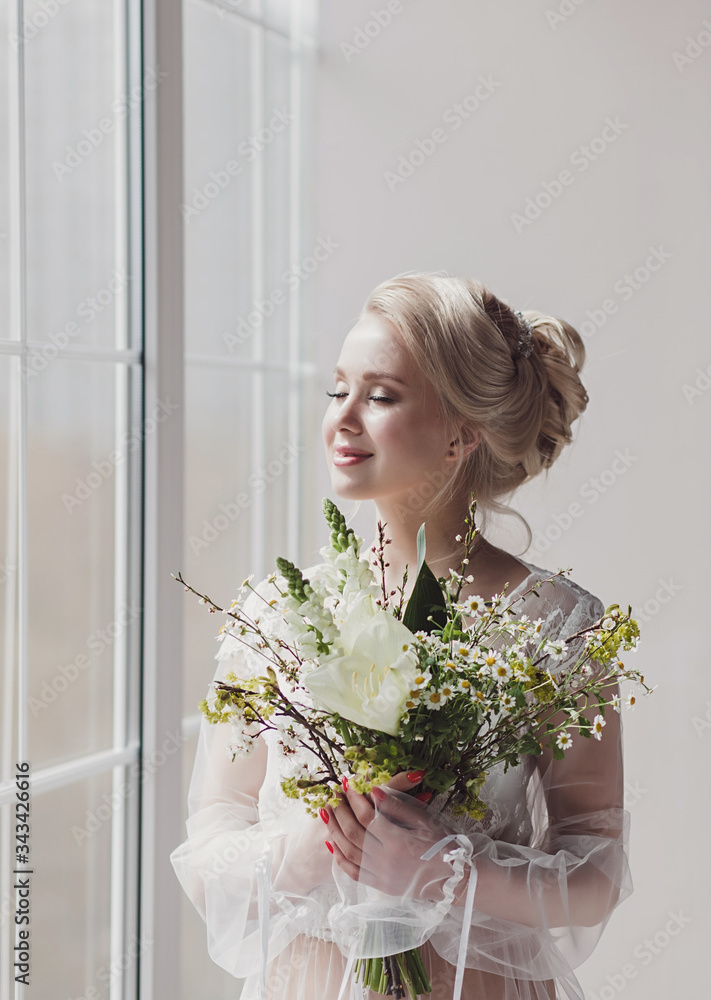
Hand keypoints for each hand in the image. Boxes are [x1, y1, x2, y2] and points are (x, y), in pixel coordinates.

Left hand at [320, 772, 457, 900]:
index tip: (347, 784)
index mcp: (398, 842)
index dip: (354, 798)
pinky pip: (352, 872)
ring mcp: (381, 876)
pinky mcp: (380, 886)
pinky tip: (332, 843)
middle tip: (333, 794)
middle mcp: (386, 861)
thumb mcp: (425, 821)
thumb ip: (397, 807)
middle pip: (353, 832)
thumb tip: (374, 790)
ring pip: (348, 851)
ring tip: (326, 812)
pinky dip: (339, 858)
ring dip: (334, 830)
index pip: (367, 816)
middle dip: (340, 810)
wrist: (452, 880)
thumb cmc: (443, 845)